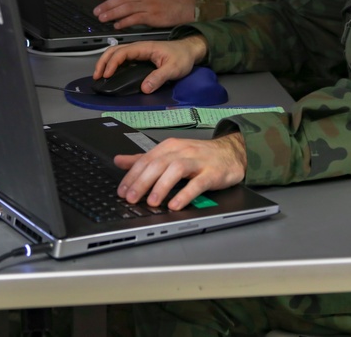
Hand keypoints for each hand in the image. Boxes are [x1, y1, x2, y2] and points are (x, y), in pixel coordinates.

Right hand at [93, 36, 207, 93]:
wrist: (190, 51)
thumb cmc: (183, 57)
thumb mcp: (174, 69)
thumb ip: (159, 77)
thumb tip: (144, 88)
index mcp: (145, 47)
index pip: (123, 52)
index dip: (112, 63)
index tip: (107, 75)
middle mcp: (140, 48)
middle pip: (115, 50)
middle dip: (103, 61)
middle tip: (97, 76)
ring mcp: (139, 51)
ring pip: (117, 52)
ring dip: (106, 61)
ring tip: (100, 74)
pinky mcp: (141, 56)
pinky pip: (123, 57)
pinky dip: (113, 63)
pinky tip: (111, 72)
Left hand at [94, 0, 195, 27]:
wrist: (187, 7)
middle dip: (106, 4)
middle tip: (97, 10)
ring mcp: (149, 4)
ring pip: (125, 8)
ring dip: (111, 13)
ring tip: (102, 18)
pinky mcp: (153, 16)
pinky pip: (134, 19)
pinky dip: (123, 22)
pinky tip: (117, 25)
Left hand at [114, 133, 247, 209]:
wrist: (231, 153)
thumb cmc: (199, 156)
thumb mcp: (170, 154)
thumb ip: (145, 159)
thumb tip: (119, 161)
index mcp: (169, 147)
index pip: (146, 159)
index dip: (132, 176)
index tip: (121, 191)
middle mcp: (182, 151)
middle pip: (158, 164)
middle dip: (142, 182)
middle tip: (131, 198)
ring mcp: (198, 161)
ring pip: (176, 170)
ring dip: (162, 186)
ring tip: (152, 202)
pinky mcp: (212, 173)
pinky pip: (198, 183)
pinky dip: (186, 194)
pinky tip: (176, 205)